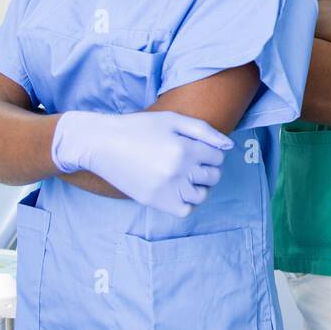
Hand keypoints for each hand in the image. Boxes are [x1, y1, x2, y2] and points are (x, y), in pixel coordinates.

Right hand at [51, 110, 232, 216]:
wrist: (101, 143)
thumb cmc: (137, 128)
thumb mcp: (172, 119)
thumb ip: (204, 130)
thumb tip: (229, 147)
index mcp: (185, 147)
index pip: (218, 157)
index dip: (210, 152)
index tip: (196, 149)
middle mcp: (178, 170)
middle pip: (213, 176)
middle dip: (207, 168)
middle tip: (189, 161)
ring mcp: (167, 188)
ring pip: (202, 195)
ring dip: (198, 185)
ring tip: (183, 175)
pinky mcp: (155, 202)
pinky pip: (186, 210)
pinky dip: (187, 202)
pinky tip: (177, 189)